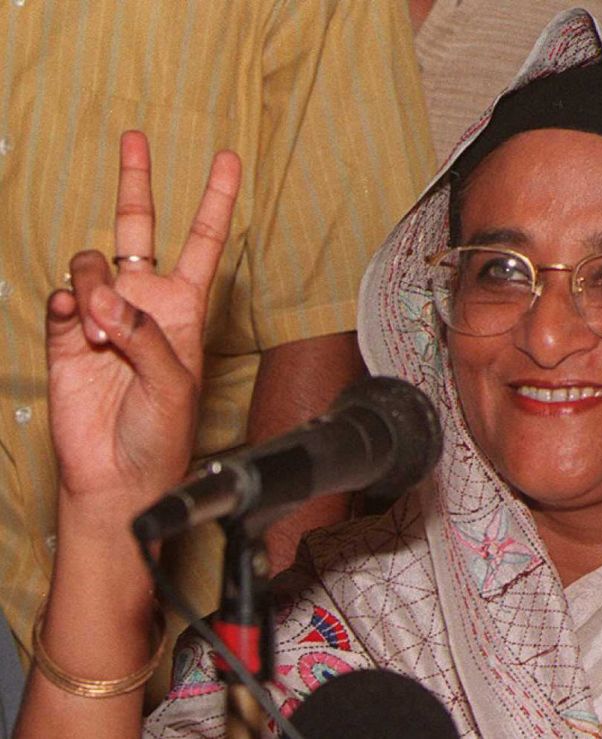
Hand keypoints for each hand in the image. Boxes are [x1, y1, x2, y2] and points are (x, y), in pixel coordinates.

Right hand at [46, 131, 240, 532]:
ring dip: (97, 286)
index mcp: (185, 310)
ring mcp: (104, 315)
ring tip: (105, 330)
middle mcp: (146, 303)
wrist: (117, 472)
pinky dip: (70, 303)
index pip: (204, 243)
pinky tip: (81, 325)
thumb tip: (108, 302)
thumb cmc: (161, 434)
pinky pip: (63, 296)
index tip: (228, 160)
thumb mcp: (175, 383)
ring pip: (93, 262)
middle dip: (138, 182)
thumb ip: (146, 335)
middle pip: (140, 228)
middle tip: (135, 138)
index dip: (216, 201)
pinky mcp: (67, 333)